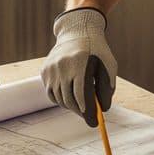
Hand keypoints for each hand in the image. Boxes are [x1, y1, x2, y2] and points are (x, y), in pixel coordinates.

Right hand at [40, 8, 116, 125]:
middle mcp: (62, 65)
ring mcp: (51, 68)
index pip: (82, 95)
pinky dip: (61, 98)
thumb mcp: (108, 65)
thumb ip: (106, 88)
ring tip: (81, 101)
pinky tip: (70, 92)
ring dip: (72, 105)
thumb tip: (102, 110)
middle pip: (70, 100)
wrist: (76, 32)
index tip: (94, 123)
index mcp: (80, 63)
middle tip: (89, 116)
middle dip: (81, 112)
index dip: (88, 112)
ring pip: (60, 99)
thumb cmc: (96, 51)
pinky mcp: (44, 70)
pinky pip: (52, 93)